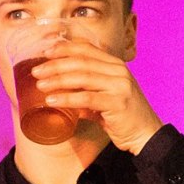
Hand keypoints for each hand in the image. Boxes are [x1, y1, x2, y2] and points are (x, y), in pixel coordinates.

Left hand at [33, 39, 162, 154]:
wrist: (146, 135)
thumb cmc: (124, 117)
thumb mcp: (105, 97)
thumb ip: (86, 91)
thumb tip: (60, 92)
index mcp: (116, 65)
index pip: (88, 49)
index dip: (65, 48)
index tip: (46, 52)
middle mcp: (119, 71)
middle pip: (82, 62)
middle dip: (56, 64)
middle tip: (36, 70)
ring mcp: (119, 86)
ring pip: (82, 77)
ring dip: (58, 79)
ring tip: (40, 84)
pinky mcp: (117, 103)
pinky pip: (87, 98)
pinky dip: (67, 98)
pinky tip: (52, 100)